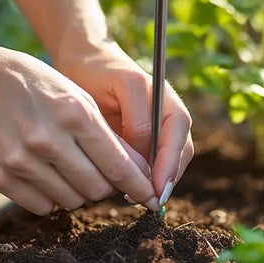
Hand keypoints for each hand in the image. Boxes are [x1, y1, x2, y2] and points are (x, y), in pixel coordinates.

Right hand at [0, 37, 157, 214]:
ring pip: (71, 201)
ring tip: (71, 171)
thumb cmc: (26, 80)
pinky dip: (51, 197)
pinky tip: (47, 176)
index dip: (138, 185)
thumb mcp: (70, 93)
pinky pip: (41, 206)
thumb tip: (134, 171)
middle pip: (97, 189)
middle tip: (104, 177)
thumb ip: (102, 132)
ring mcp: (21, 161)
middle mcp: (48, 140)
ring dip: (79, 192)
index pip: (118, 166)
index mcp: (72, 113)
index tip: (150, 195)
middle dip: (108, 188)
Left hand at [54, 38, 193, 203]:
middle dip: (166, 178)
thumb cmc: (97, 70)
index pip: (177, 136)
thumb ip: (138, 119)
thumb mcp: (122, 87)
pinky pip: (151, 163)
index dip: (168, 164)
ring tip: (135, 196)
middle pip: (180, 153)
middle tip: (149, 201)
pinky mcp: (144, 139)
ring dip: (157, 181)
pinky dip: (144, 178)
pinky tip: (126, 188)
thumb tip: (144, 158)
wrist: (83, 61)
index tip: (157, 187)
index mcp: (166, 100)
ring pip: (169, 162)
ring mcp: (158, 128)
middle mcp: (168, 115)